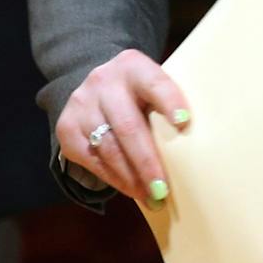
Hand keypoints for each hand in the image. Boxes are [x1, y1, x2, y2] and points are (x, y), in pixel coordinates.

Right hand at [54, 49, 191, 205]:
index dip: (169, 102)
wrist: (97, 84)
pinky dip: (114, 178)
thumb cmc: (140, 92)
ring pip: (108, 148)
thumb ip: (167, 105)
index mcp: (133, 66)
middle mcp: (103, 81)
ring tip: (150, 196)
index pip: (154, 83)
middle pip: (128, 126)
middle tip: (162, 190)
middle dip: (147, 162)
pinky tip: (130, 188)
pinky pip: (92, 160)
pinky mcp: (67, 127)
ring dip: (131, 178)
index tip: (184, 122)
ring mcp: (81, 104)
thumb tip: (196, 149)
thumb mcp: (153, 86)